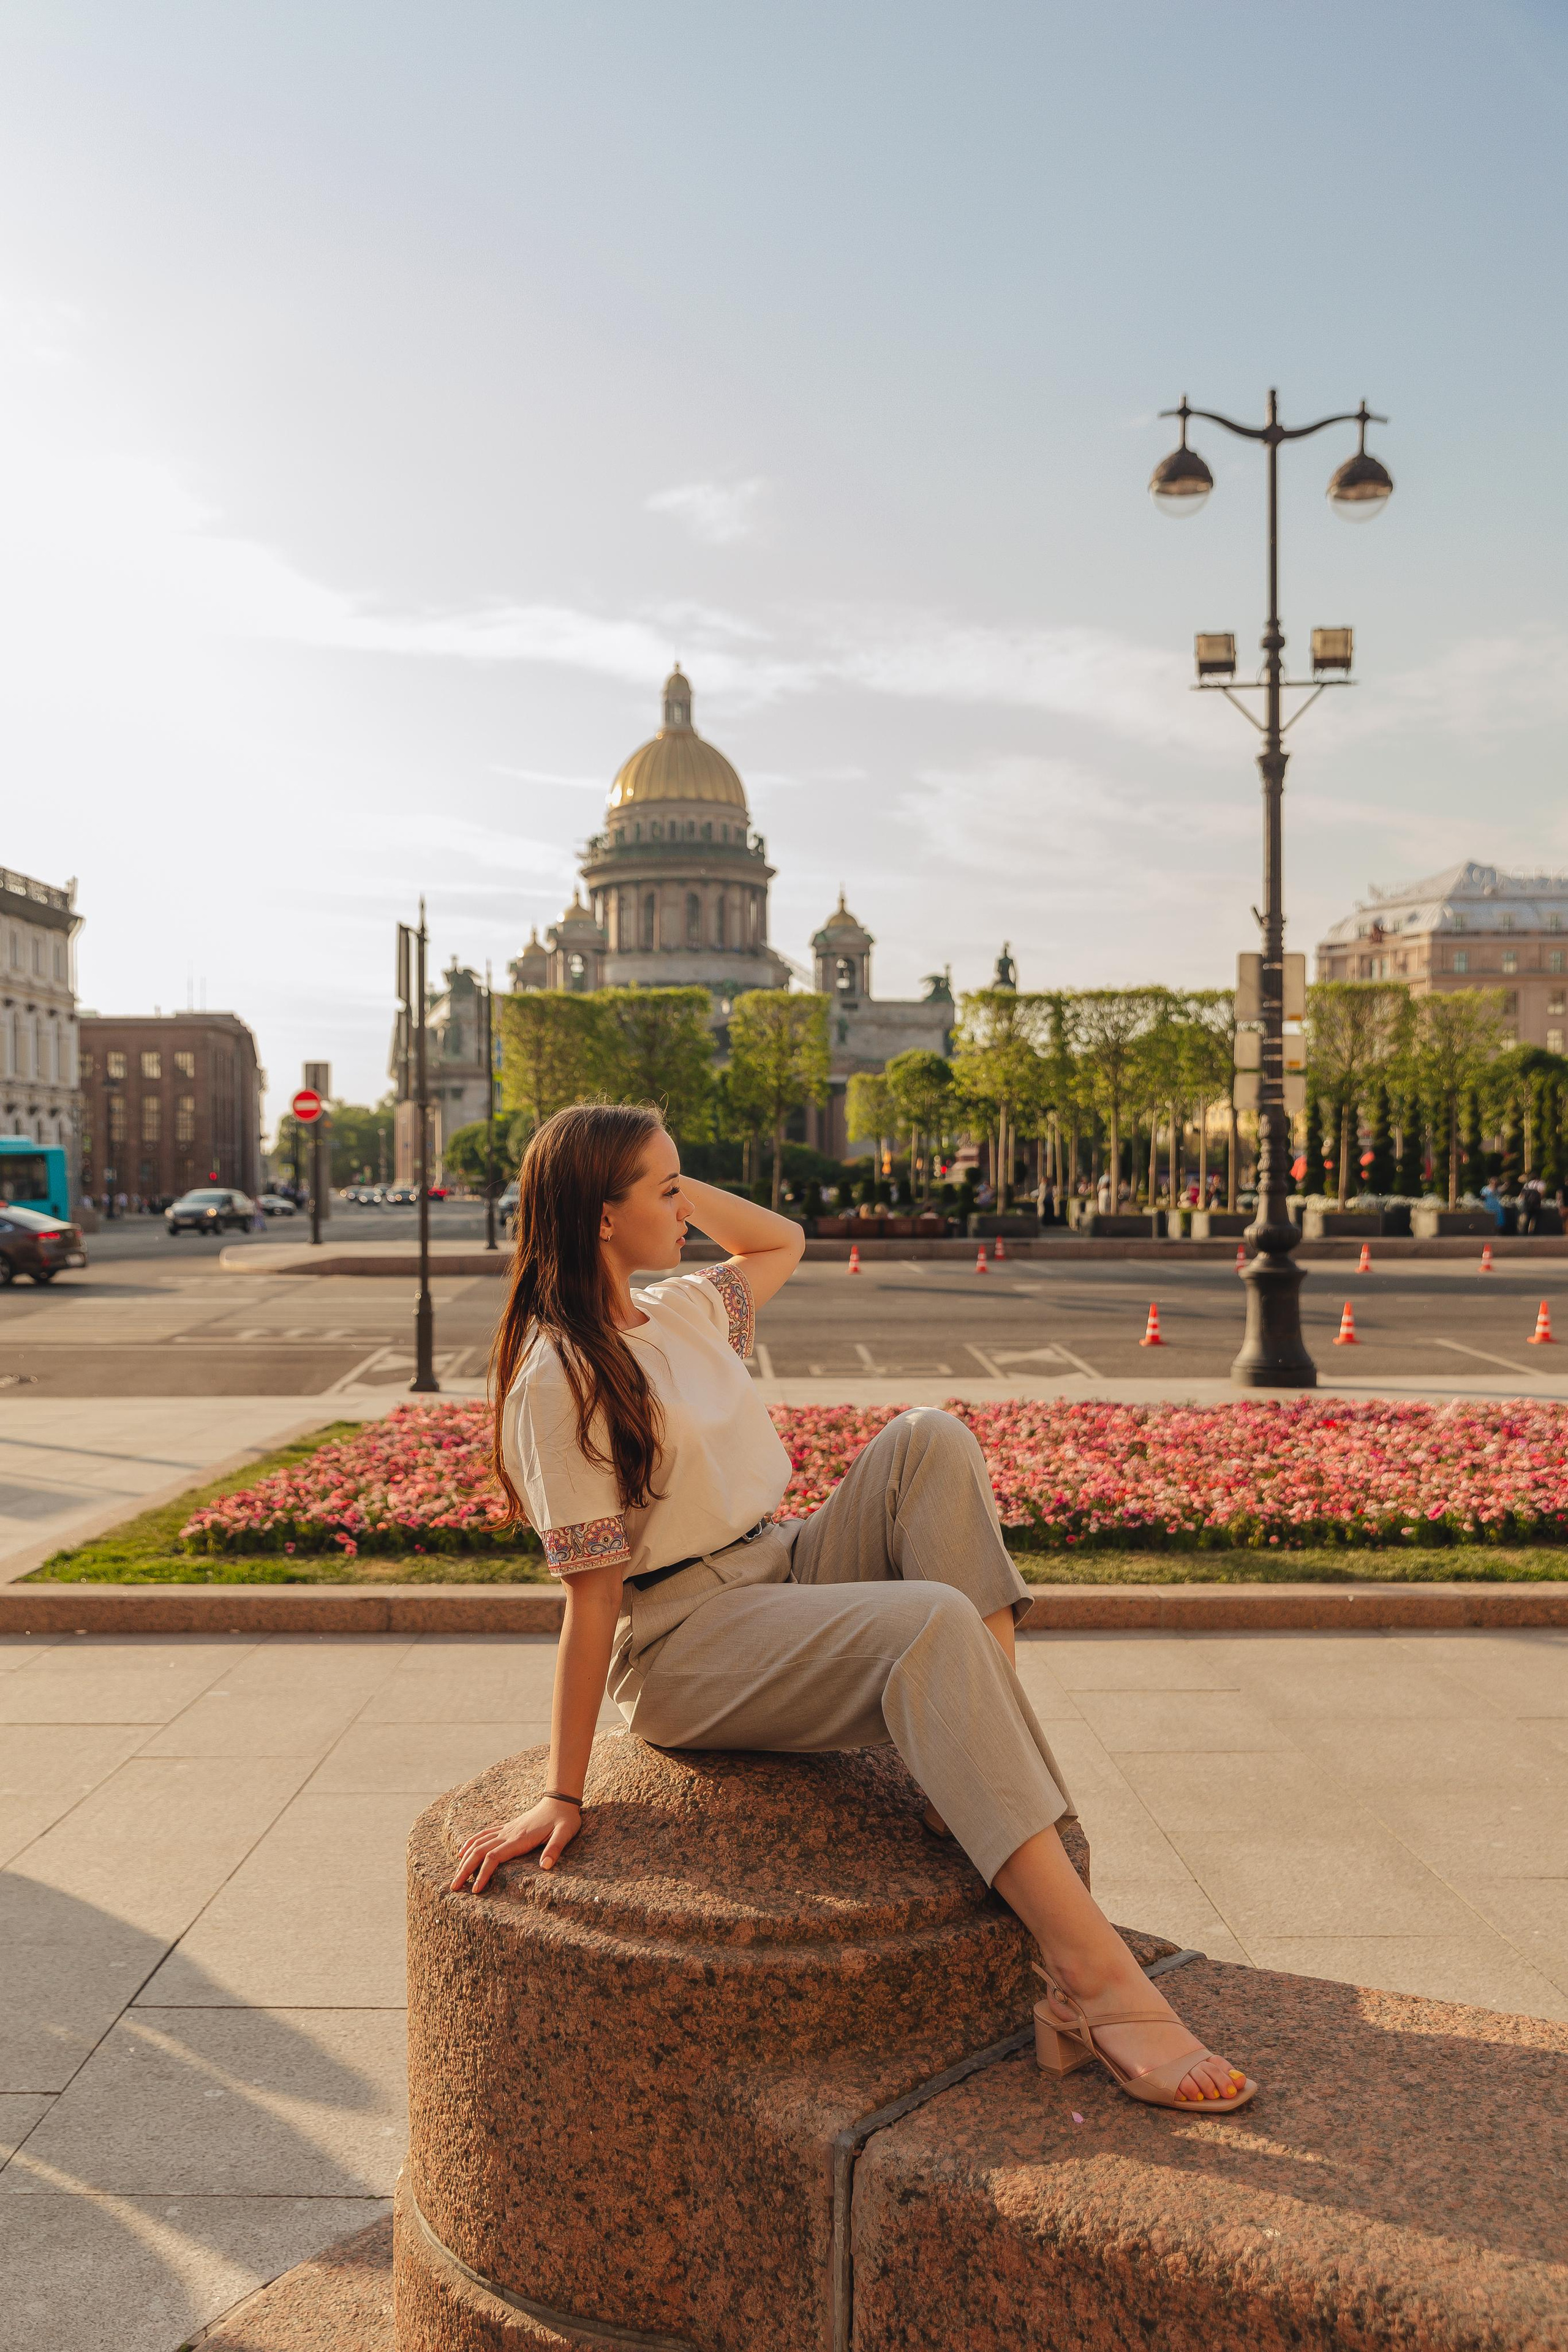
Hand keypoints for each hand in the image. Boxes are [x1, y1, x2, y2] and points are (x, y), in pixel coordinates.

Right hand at [449, 1799, 579, 1892]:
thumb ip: (555, 1849)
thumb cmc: (564, 1819)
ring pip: (478, 1844)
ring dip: (464, 1859)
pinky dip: (470, 1843)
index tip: (475, 1890)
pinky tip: (462, 1851)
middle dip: (464, 1870)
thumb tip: (545, 1867)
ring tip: (455, 1877)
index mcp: (519, 1838)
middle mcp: (508, 1834)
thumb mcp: (565, 1833)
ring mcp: (506, 1830)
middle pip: (479, 1851)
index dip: (482, 1873)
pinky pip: (483, 1834)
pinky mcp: (507, 1828)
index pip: (494, 1857)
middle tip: (453, 1888)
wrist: (560, 1800)